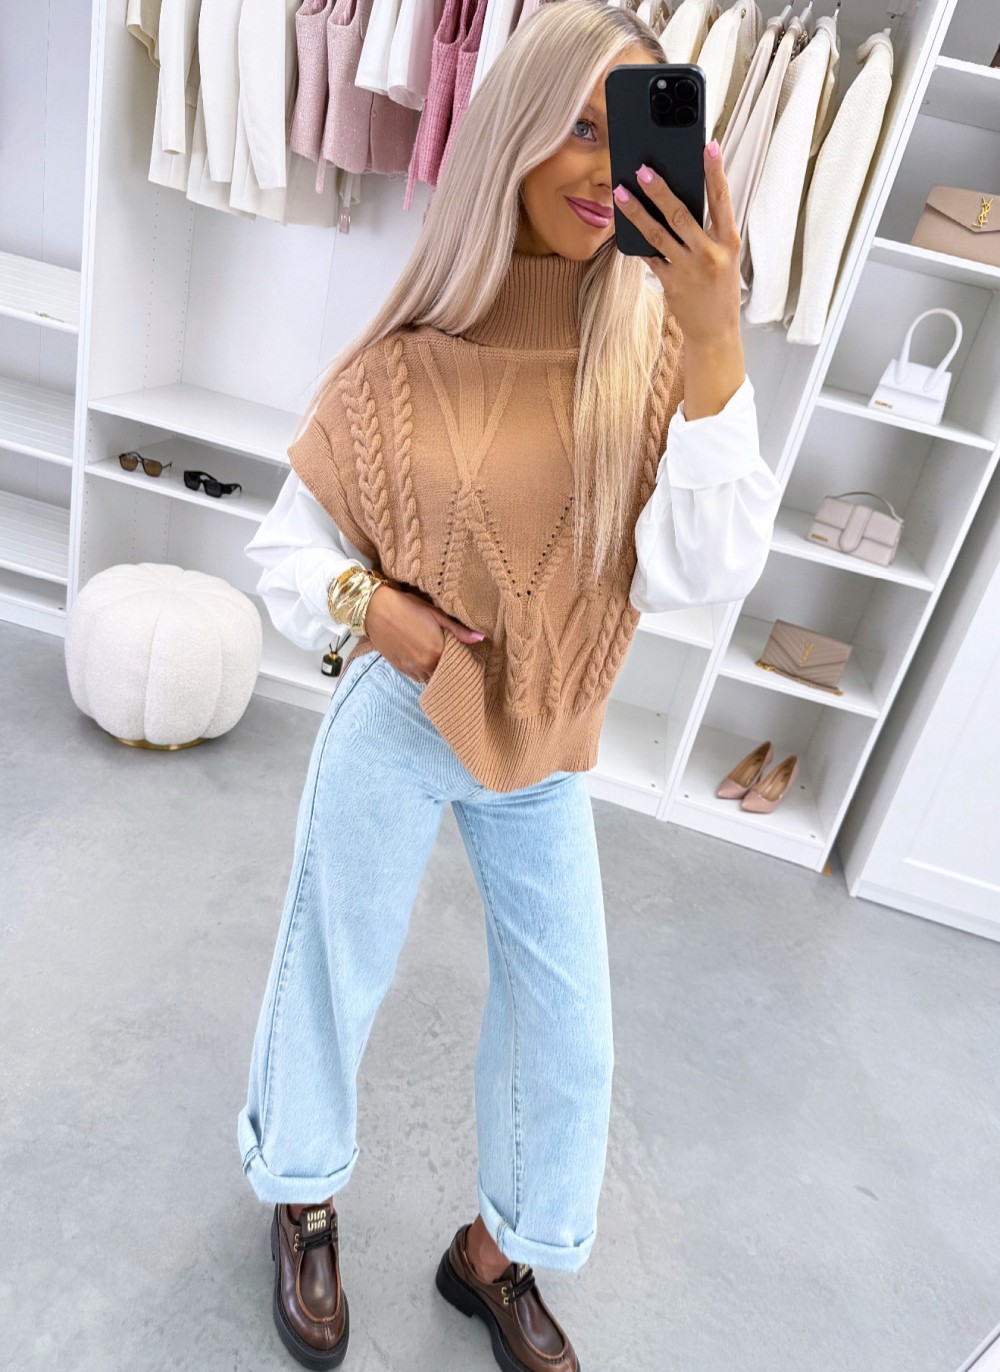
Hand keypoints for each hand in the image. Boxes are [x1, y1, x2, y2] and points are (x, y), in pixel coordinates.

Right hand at [363, 584, 484, 682]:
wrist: (375, 609)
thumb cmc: (407, 607)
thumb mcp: (436, 614)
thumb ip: (458, 630)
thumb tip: (480, 638)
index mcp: (437, 651)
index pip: (457, 666)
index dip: (461, 661)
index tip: (464, 655)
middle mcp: (425, 665)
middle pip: (443, 675)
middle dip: (448, 668)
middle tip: (450, 657)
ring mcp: (412, 669)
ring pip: (429, 678)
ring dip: (434, 671)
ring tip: (435, 658)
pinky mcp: (400, 668)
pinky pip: (417, 678)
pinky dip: (422, 672)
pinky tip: (422, 660)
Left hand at [612, 140, 741, 348]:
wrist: (715, 332)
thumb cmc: (720, 289)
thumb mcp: (725, 257)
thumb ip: (710, 230)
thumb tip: (681, 200)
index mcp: (728, 241)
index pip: (722, 200)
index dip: (715, 172)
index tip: (708, 146)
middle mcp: (710, 254)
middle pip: (681, 215)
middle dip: (661, 190)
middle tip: (642, 169)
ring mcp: (688, 270)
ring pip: (658, 234)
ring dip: (637, 212)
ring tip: (620, 193)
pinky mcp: (671, 284)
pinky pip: (650, 257)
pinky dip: (638, 241)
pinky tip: (623, 226)